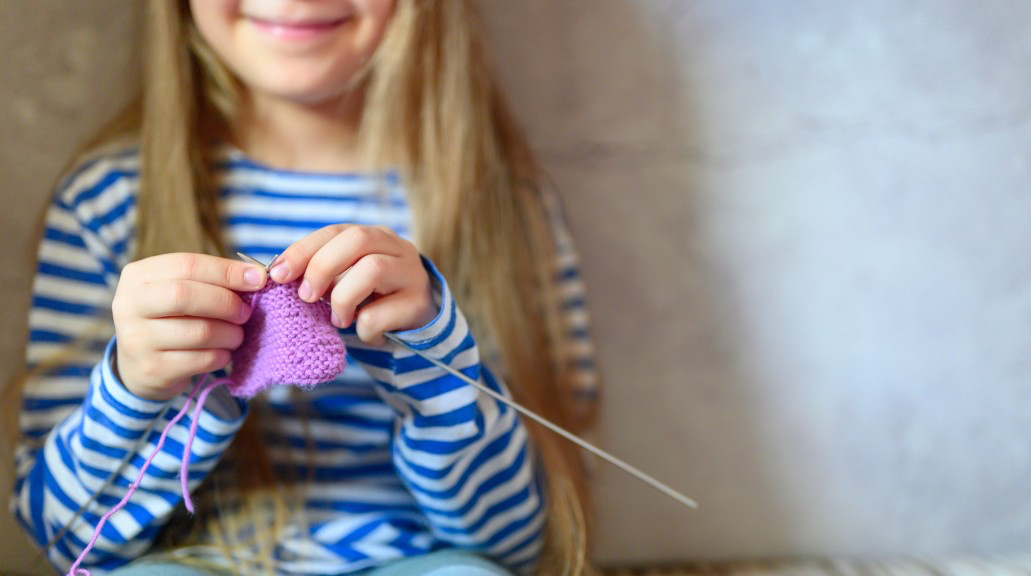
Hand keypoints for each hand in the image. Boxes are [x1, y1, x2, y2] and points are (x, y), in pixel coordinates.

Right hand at [111, 253, 266, 400]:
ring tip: (236, 335)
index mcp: (138, 276)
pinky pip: (201, 360)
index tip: (258, 278)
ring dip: (230, 334)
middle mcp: (129, 305)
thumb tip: (257, 275)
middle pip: (185, 295)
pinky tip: (223, 353)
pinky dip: (222, 355)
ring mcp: (137, 339)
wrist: (140, 367)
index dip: (227, 271)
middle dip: (226, 303)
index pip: (187, 264)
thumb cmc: (171, 319)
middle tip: (246, 313)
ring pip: (199, 331)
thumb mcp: (181, 291)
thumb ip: (212, 280)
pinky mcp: (152, 369)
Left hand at [269, 225, 436, 346]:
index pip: (334, 231)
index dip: (303, 250)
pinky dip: (363, 329)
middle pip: (357, 240)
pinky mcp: (418, 304)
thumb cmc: (371, 299)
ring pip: (373, 269)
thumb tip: (276, 275)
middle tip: (306, 296)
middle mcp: (396, 247)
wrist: (416, 324)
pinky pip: (380, 313)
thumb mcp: (346, 279)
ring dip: (343, 298)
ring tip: (337, 319)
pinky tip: (365, 333)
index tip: (278, 274)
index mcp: (373, 236)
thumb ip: (320, 272)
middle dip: (322, 267)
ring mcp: (411, 273)